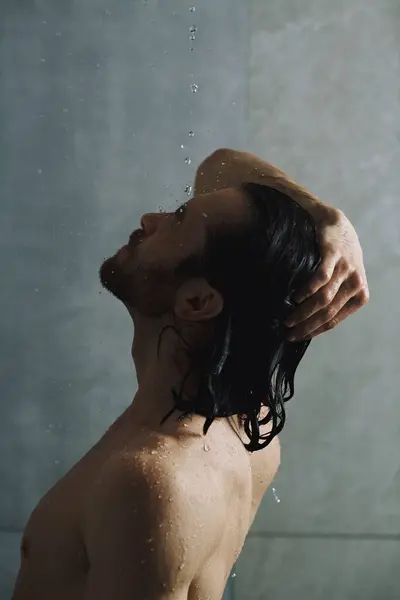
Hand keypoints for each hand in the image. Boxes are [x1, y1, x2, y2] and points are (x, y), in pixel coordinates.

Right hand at [284, 209, 368, 340]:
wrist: (336, 224)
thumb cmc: (335, 257)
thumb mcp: (341, 280)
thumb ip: (332, 299)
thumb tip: (307, 323)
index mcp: (359, 294)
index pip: (333, 320)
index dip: (314, 331)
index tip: (296, 337)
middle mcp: (355, 283)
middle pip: (328, 312)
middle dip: (307, 325)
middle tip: (288, 331)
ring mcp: (346, 268)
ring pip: (324, 299)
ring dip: (304, 312)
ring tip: (288, 318)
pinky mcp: (334, 255)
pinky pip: (321, 278)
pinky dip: (308, 290)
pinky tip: (296, 296)